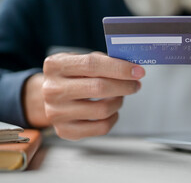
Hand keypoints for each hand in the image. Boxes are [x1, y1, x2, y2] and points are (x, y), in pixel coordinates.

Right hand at [23, 52, 144, 139]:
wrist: (53, 95)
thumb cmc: (73, 75)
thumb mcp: (81, 60)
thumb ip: (104, 61)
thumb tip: (132, 69)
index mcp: (56, 65)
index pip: (92, 64)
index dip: (120, 68)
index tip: (138, 71)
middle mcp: (52, 89)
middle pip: (99, 88)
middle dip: (125, 85)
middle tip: (136, 84)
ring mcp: (56, 112)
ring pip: (102, 109)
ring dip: (119, 101)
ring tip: (120, 95)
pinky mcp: (65, 131)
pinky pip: (100, 128)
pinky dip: (113, 118)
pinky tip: (112, 110)